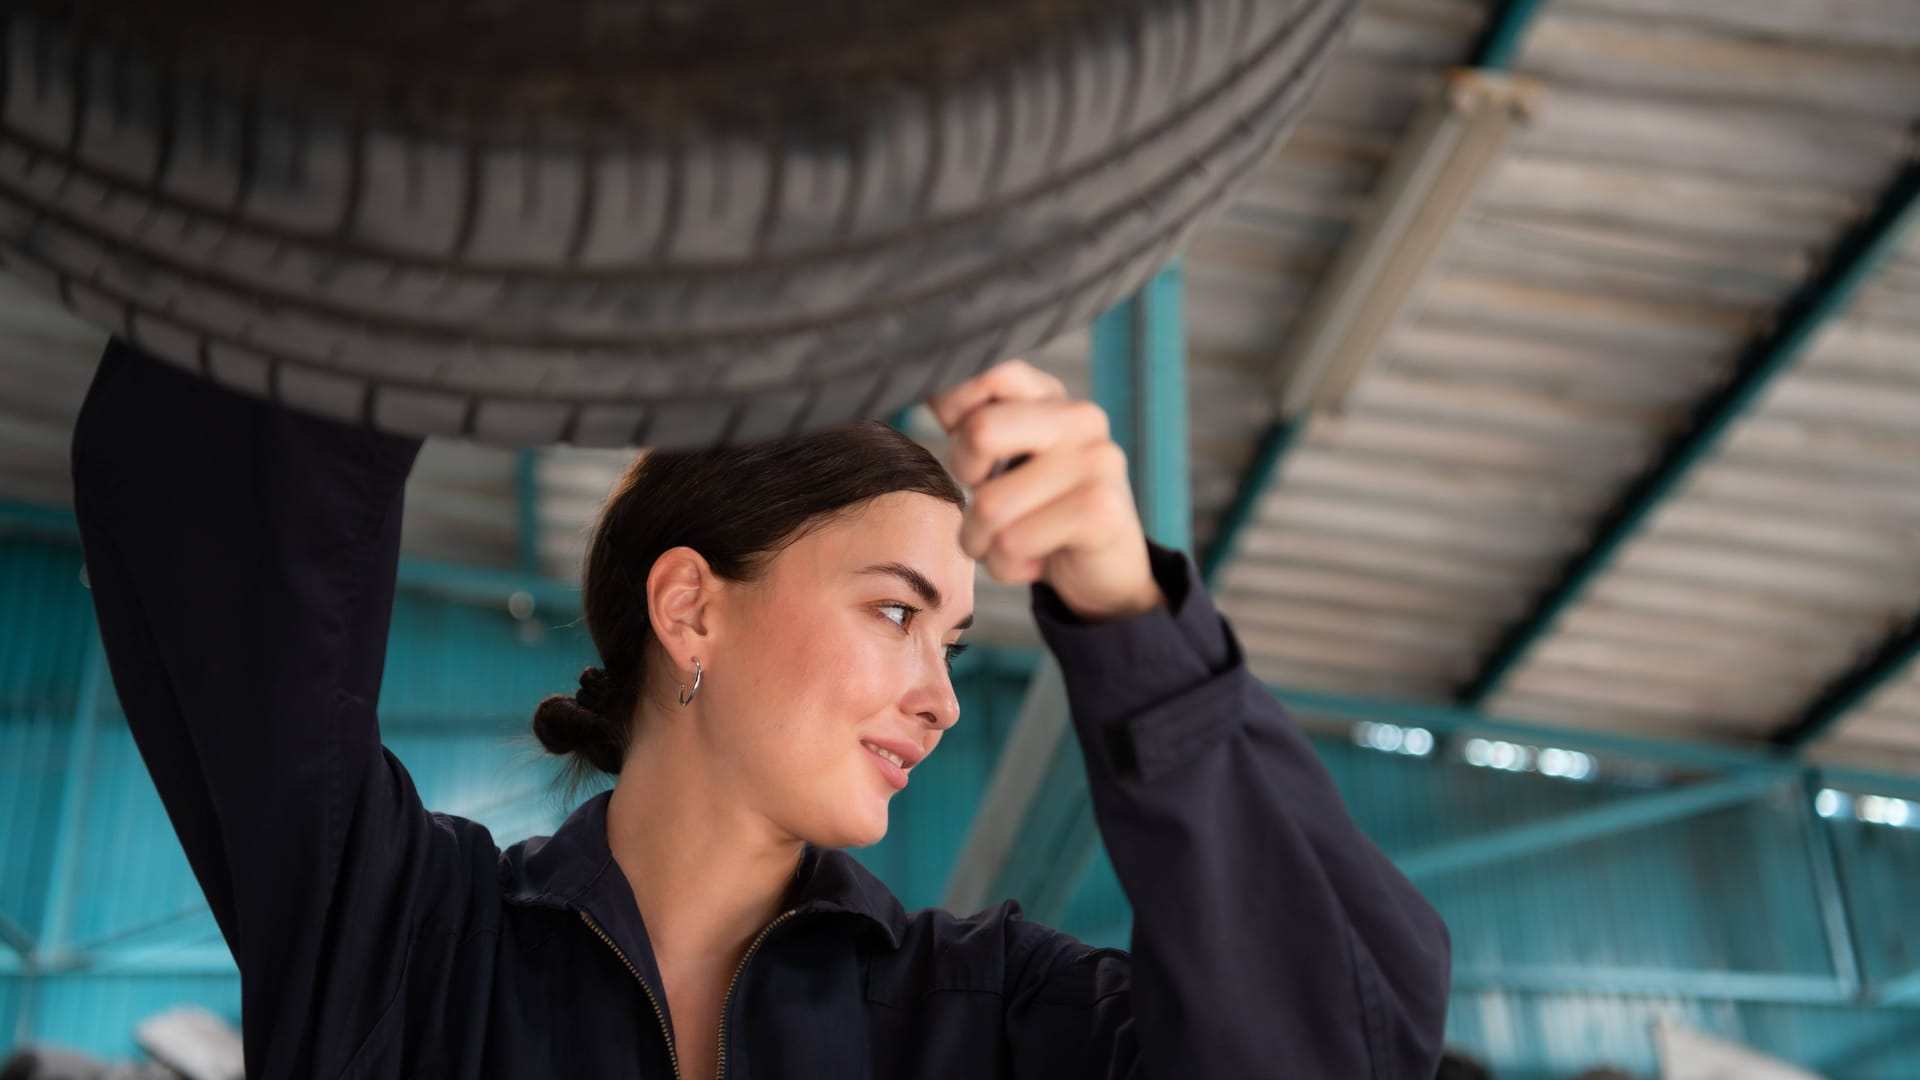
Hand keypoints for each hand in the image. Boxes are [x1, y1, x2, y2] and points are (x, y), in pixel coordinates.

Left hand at [926, 359, 1162, 621]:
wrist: (1105, 572)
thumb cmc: (1042, 514)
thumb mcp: (1005, 460)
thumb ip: (972, 422)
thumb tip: (931, 389)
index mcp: (1051, 397)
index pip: (989, 373)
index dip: (954, 411)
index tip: (969, 451)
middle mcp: (1079, 418)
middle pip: (981, 431)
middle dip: (965, 478)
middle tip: (984, 503)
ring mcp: (1096, 461)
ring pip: (990, 505)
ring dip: (981, 541)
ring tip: (1003, 546)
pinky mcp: (1100, 511)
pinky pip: (1013, 542)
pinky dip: (1005, 566)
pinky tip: (1028, 564)